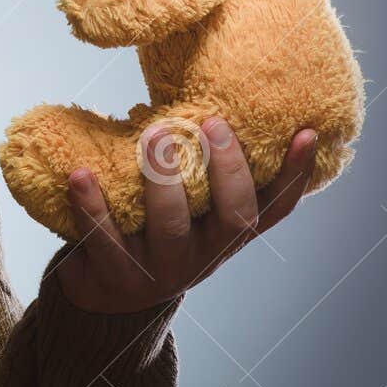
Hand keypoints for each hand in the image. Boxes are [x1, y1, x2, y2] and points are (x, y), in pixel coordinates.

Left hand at [55, 119, 317, 314]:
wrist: (104, 295)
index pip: (276, 207)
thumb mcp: (186, 206)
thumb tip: (204, 91)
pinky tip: (80, 174)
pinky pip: (105, 239)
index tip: (306, 132)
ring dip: (163, 178)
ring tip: (153, 133)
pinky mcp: (116, 277)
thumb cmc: (150, 230)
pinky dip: (91, 205)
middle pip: (234, 217)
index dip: (296, 174)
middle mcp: (205, 254)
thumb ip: (198, 168)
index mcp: (226, 233)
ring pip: (172, 227)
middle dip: (227, 169)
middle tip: (213, 122)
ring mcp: (162, 269)